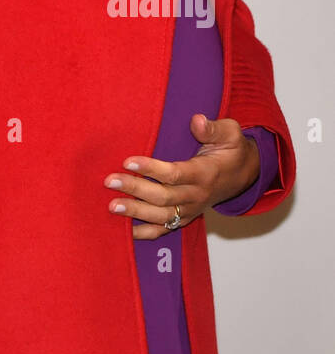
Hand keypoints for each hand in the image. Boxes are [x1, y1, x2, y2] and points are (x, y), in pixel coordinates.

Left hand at [104, 114, 260, 239]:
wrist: (243, 175)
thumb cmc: (232, 150)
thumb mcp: (231, 133)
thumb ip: (213, 128)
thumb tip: (197, 120)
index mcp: (205, 174)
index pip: (175, 174)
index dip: (151, 169)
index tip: (127, 161)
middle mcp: (197, 195)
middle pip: (163, 197)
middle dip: (134, 189)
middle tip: (110, 181)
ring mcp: (191, 210)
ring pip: (162, 216)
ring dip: (135, 212)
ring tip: (112, 206)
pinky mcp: (186, 217)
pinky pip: (165, 229)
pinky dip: (145, 233)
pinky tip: (124, 232)